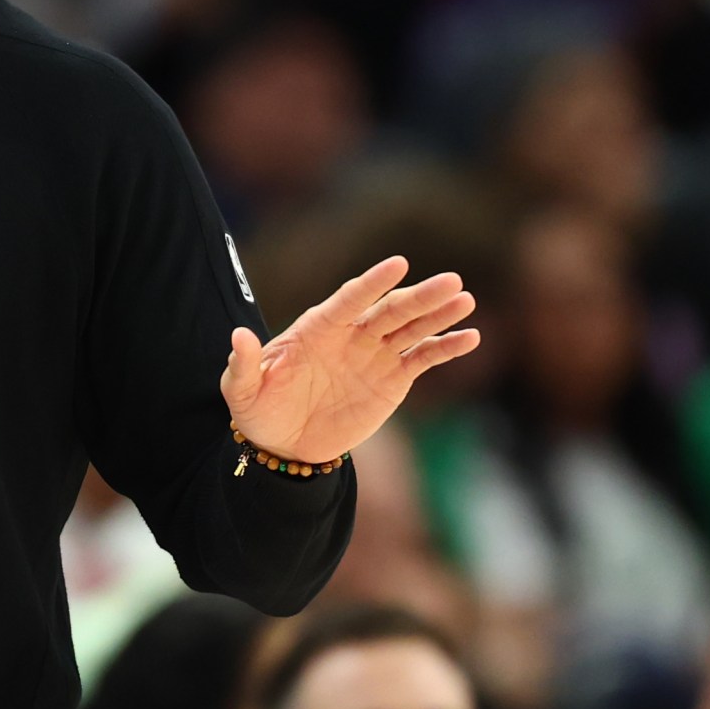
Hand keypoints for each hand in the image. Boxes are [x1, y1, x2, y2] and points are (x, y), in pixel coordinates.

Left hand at [222, 255, 478, 463]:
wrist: (283, 444)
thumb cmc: (259, 410)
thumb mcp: (242, 390)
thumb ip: (244, 364)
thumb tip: (238, 336)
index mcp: (317, 328)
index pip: (349, 299)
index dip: (372, 283)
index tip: (399, 264)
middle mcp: (351, 335)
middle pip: (390, 310)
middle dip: (421, 296)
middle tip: (453, 281)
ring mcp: (375, 354)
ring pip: (412, 328)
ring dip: (439, 314)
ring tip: (465, 300)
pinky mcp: (392, 379)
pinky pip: (423, 359)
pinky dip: (447, 348)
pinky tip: (471, 337)